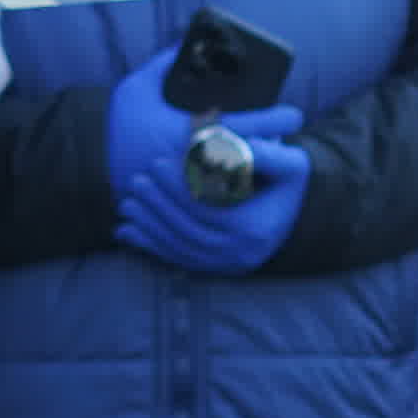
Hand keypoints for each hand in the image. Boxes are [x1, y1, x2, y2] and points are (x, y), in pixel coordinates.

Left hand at [115, 113, 308, 271]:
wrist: (291, 217)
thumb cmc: (286, 184)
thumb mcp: (291, 164)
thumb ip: (267, 153)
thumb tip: (235, 148)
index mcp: (253, 228)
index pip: (206, 207)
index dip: (178, 185)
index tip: (157, 162)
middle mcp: (239, 253)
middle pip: (187, 229)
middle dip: (158, 205)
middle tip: (136, 181)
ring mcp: (224, 265)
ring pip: (177, 247)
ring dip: (148, 225)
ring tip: (126, 203)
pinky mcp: (212, 269)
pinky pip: (174, 260)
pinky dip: (148, 246)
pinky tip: (126, 231)